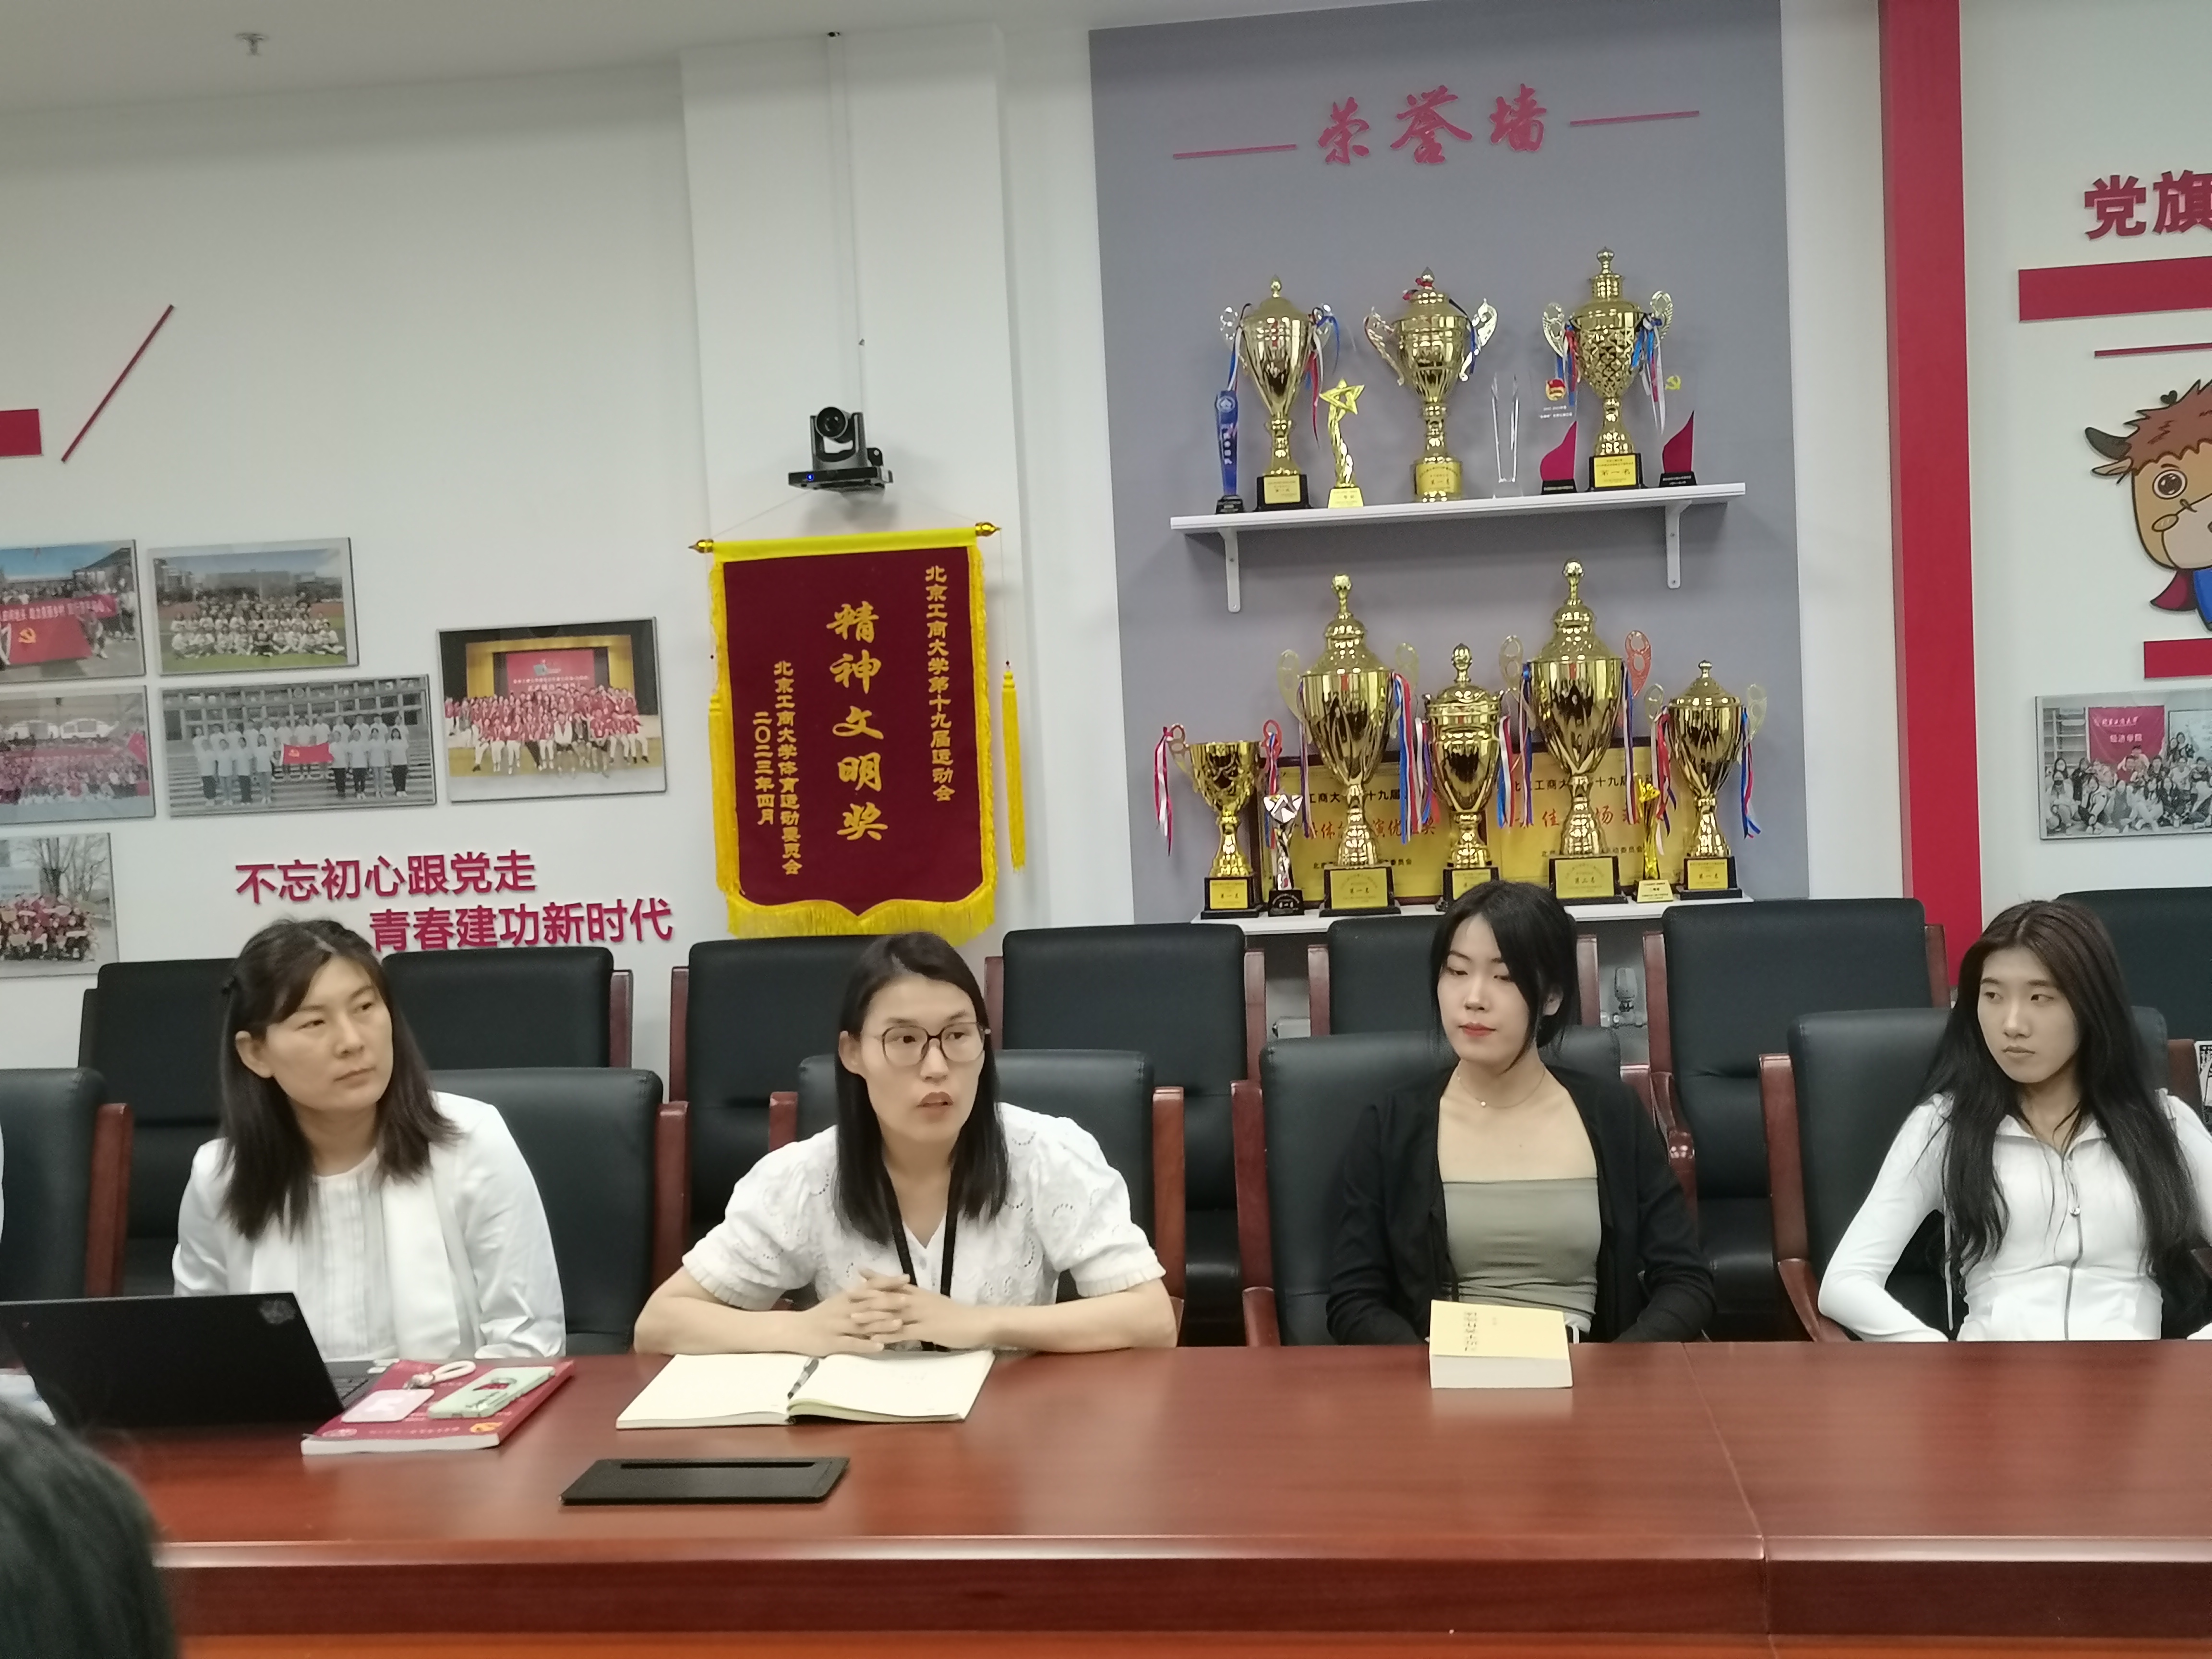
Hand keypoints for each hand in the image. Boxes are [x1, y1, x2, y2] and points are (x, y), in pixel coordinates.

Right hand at [794, 1282, 906, 1355]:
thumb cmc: (820, 1316)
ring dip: (881, 1323)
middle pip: (869, 1304)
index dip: (888, 1282)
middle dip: (889, 1301)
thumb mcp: (838, 1301)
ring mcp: (838, 1326)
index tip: (906, 1278)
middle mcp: (843, 1309)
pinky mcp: (833, 1342)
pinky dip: (866, 1345)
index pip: (870, 1287)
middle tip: (908, 1299)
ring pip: (863, 1324)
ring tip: (900, 1323)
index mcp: (846, 1297)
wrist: (794, 1330)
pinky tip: (880, 1347)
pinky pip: (852, 1344)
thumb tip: (877, 1285)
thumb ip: (857, 1295)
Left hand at [852, 1271, 994, 1350]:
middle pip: (888, 1297)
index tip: (859, 1273)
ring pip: (892, 1314)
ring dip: (872, 1316)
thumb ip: (921, 1300)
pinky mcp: (926, 1330)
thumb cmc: (958, 1315)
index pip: (895, 1283)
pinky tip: (874, 1340)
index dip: (877, 1278)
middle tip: (847, 1295)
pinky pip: (903, 1333)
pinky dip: (887, 1336)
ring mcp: (921, 1315)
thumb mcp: (937, 1303)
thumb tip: (906, 1298)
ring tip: (853, 1317)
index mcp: (921, 1294)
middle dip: (867, 1296)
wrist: (977, 1322)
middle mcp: (918, 1301)